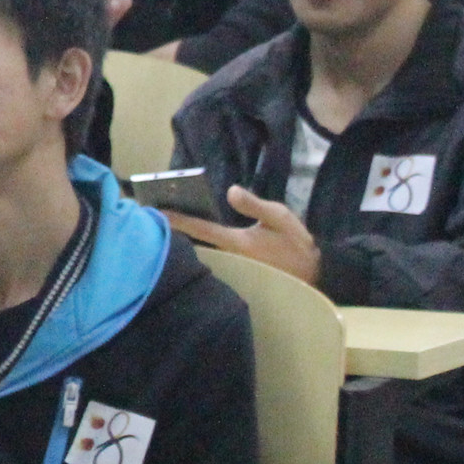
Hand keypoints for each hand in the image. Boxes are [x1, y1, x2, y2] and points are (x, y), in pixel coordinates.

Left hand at [167, 185, 322, 284]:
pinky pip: (210, 251)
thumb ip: (254, 204)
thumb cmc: (295, 244)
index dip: (178, 220)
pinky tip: (189, 228)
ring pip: (201, 247)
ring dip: (185, 233)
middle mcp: (228, 254)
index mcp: (236, 241)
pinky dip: (198, 239)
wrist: (312, 272)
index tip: (155, 212)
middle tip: (151, 211)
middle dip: (175, 226)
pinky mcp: (237, 267)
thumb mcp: (279, 216)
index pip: (200, 228)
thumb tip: (230, 191)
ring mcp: (231, 263)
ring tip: (164, 217)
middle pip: (195, 239)